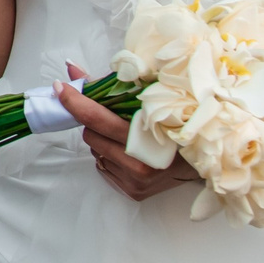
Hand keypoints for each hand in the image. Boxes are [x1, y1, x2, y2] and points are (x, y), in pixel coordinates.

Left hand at [57, 66, 198, 202]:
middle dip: (95, 123)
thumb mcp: (148, 97)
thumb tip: (72, 69)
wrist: (204, 157)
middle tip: (115, 118)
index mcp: (146, 136)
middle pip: (91, 135)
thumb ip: (107, 85)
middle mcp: (139, 163)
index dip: (76, 102)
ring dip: (103, 140)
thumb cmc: (176, 122)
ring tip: (127, 136)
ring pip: (95, 152)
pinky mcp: (133, 192)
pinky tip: (130, 152)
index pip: (98, 118)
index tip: (60, 88)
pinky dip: (110, 156)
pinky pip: (103, 168)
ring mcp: (136, 181)